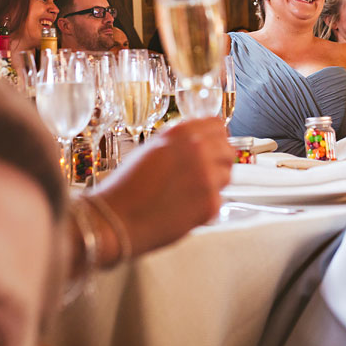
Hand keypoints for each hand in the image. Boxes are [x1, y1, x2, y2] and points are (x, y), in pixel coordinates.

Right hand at [86, 117, 232, 265]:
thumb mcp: (151, 148)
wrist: (117, 219)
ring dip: (214, 181)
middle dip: (218, 159)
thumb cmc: (126, 186)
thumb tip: (200, 141)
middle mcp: (198, 150)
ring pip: (227, 174)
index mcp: (182, 133)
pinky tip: (185, 207)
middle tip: (203, 171)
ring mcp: (207, 177)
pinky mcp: (210, 204)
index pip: (217, 125)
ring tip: (190, 191)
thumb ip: (179, 142)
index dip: (214, 137)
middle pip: (228, 150)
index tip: (211, 145)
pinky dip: (206, 205)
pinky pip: (219, 199)